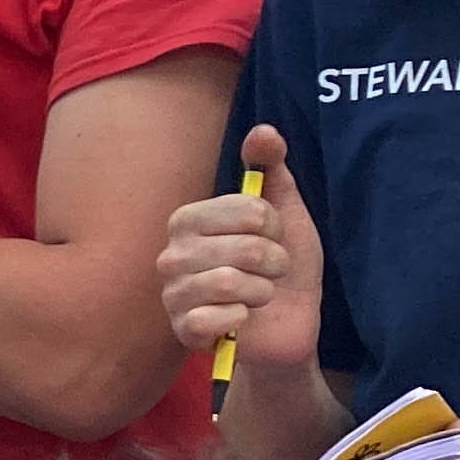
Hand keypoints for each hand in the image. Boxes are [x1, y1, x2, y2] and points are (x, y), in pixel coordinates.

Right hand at [158, 124, 322, 372]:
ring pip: (228, 283)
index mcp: (189, 219)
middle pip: (244, 248)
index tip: (273, 238)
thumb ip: (271, 168)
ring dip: (261, 292)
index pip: (249, 210)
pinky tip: (240, 320)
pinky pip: (213, 318)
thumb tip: (264, 129)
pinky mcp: (182, 330)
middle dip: (274, 263)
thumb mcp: (285, 212)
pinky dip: (240, 320)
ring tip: (259, 296)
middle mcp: (171, 253)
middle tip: (271, 272)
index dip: (276, 226)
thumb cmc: (282, 267)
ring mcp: (173, 293)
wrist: (287, 326)